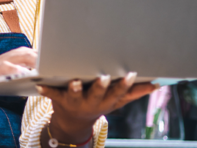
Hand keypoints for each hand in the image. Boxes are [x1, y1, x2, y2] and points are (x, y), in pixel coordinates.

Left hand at [37, 73, 156, 143]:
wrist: (73, 122)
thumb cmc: (98, 104)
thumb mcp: (117, 101)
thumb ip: (135, 92)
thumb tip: (157, 84)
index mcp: (108, 101)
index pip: (119, 92)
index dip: (125, 84)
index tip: (131, 74)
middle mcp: (93, 102)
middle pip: (98, 94)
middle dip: (101, 86)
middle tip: (104, 76)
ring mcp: (76, 101)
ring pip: (76, 95)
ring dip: (75, 88)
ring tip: (74, 81)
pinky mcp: (59, 100)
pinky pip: (52, 94)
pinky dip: (45, 90)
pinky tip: (39, 84)